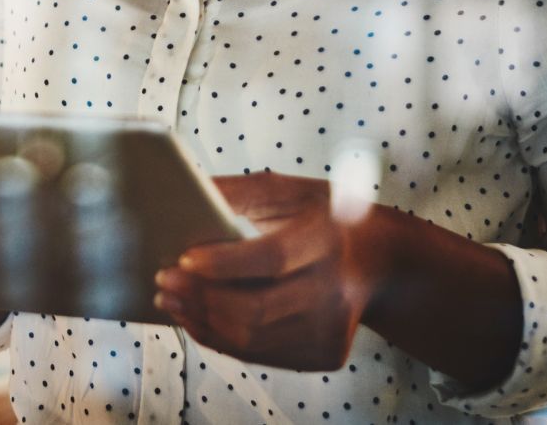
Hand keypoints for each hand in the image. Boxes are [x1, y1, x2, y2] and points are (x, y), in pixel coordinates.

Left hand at [153, 172, 401, 371]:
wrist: (382, 262)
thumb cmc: (328, 219)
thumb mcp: (294, 192)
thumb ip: (240, 192)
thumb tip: (183, 191)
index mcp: (329, 240)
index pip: (270, 259)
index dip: (222, 263)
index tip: (181, 258)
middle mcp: (335, 290)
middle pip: (256, 310)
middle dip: (201, 300)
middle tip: (164, 282)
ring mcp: (332, 329)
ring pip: (253, 339)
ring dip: (203, 322)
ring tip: (172, 301)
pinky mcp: (325, 354)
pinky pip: (261, 354)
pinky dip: (221, 340)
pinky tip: (198, 320)